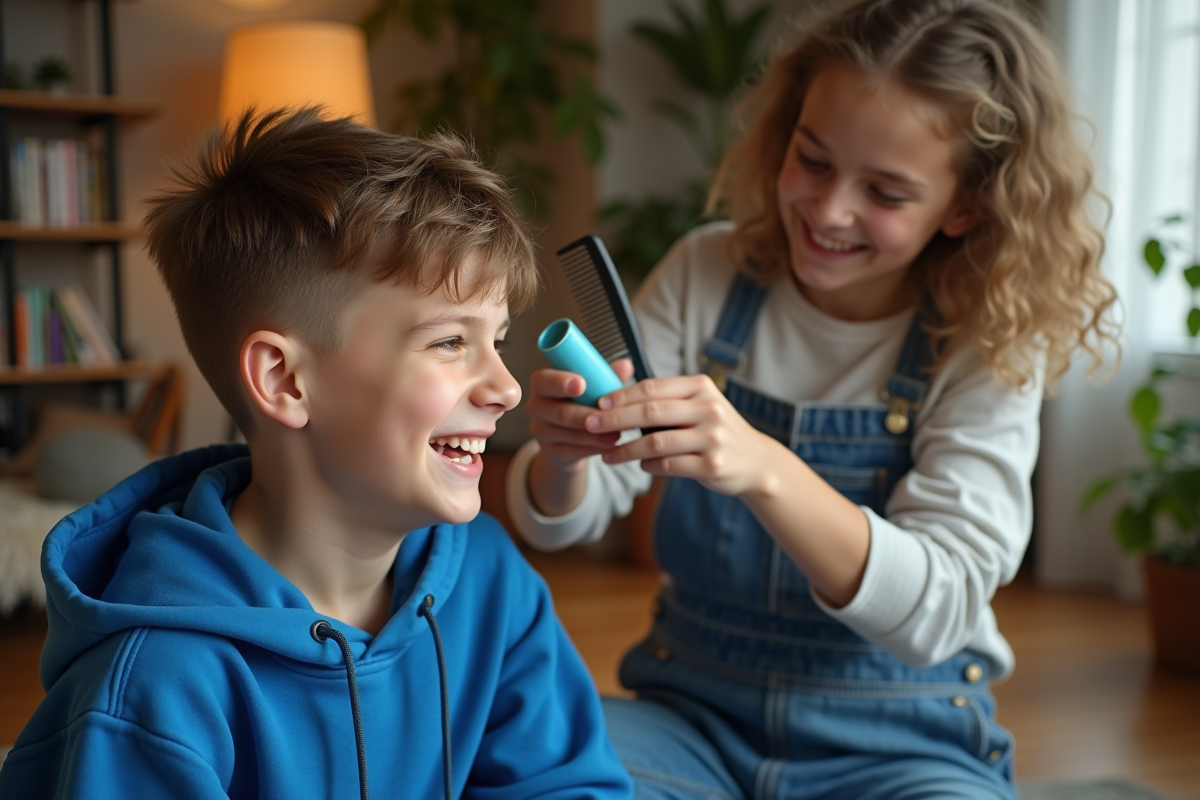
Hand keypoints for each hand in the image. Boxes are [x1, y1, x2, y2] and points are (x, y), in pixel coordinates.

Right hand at [526, 358, 635, 474]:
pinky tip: (610, 446)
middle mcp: (535, 406)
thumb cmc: (582, 402)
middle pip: (561, 412)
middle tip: (610, 416)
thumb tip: (625, 365)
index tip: (582, 384)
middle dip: (588, 415)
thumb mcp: (593, 386)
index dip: (561, 382)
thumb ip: (606, 376)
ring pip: (569, 433)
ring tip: (618, 433)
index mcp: (542, 383)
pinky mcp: (550, 451)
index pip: (544, 380)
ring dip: (595, 434)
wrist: (571, 436)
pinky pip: (573, 451)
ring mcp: (540, 431)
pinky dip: (594, 448)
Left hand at [585, 374, 782, 497]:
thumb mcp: (699, 405)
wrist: (756, 461)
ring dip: (625, 449)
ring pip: (655, 443)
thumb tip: (616, 395)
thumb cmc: (716, 429)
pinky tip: (638, 464)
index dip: (621, 395)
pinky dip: (648, 465)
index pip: (652, 388)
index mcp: (701, 388)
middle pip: (650, 412)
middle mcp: (709, 410)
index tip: (597, 402)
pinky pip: (668, 465)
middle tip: (589, 424)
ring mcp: (712, 439)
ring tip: (606, 455)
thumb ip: (667, 399)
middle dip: (615, 419)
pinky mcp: (712, 466)